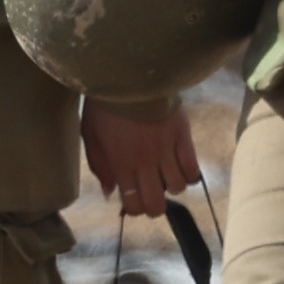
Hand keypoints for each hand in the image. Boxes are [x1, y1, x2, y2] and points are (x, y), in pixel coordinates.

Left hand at [81, 100, 200, 216]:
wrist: (127, 75)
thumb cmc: (105, 105)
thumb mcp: (90, 134)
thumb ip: (99, 166)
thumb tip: (110, 192)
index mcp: (120, 164)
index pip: (133, 203)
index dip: (135, 208)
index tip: (134, 199)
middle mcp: (145, 163)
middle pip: (157, 204)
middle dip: (154, 205)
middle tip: (152, 193)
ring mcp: (166, 151)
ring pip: (177, 188)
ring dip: (172, 186)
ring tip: (166, 174)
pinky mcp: (182, 137)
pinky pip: (193, 168)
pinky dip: (189, 173)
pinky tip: (181, 166)